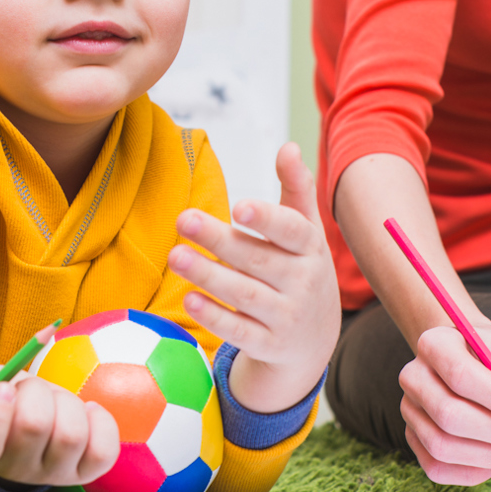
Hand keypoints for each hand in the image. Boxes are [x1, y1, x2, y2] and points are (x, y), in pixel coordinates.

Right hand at [0, 366, 119, 486]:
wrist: (35, 405)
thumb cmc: (1, 397)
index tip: (4, 387)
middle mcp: (18, 468)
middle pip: (34, 428)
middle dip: (35, 394)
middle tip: (29, 390)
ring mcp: (55, 472)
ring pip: (70, 434)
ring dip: (66, 403)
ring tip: (55, 401)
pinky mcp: (87, 468)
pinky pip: (104, 448)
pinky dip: (99, 419)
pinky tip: (86, 411)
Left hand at [167, 142, 339, 412]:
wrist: (315, 339)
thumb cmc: (301, 269)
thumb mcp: (305, 231)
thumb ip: (296, 189)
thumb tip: (288, 146)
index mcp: (310, 248)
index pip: (291, 231)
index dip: (268, 219)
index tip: (238, 207)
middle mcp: (303, 283)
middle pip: (258, 260)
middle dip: (219, 240)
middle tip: (183, 219)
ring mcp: (287, 317)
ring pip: (246, 295)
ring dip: (209, 276)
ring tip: (175, 256)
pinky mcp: (269, 345)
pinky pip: (240, 332)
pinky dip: (215, 317)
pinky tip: (188, 298)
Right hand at [399, 323, 490, 484]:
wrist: (463, 359)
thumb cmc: (489, 354)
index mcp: (434, 344)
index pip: (460, 375)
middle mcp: (413, 376)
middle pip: (449, 415)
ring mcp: (409, 409)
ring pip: (442, 446)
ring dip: (490, 456)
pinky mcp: (412, 436)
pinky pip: (436, 468)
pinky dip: (474, 472)